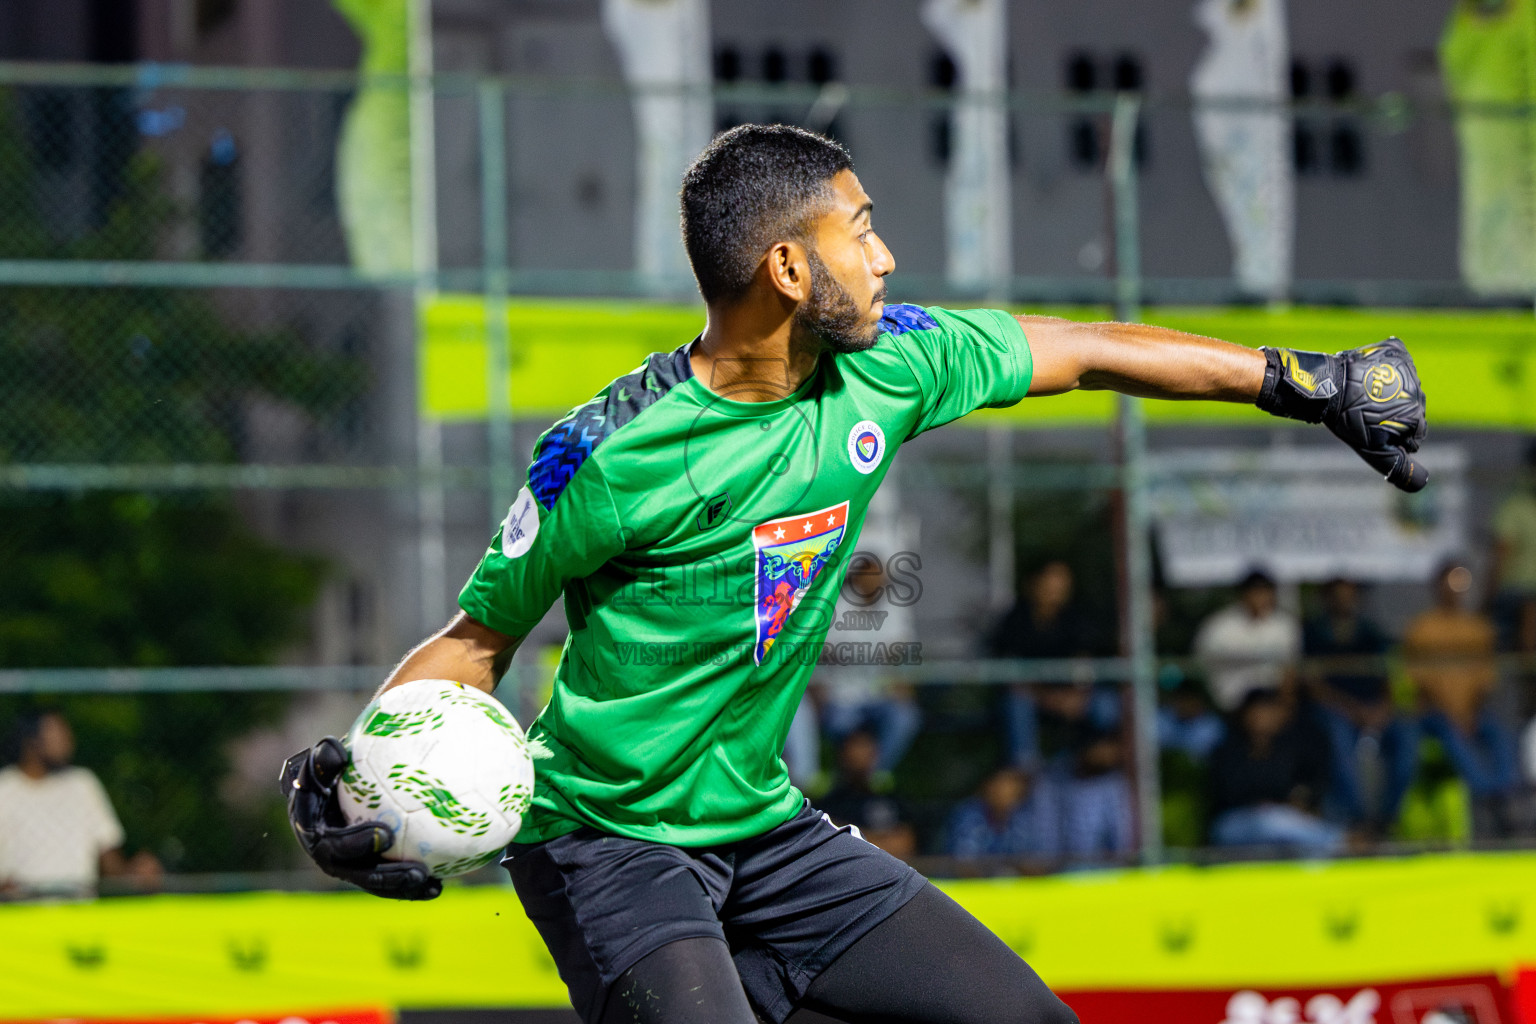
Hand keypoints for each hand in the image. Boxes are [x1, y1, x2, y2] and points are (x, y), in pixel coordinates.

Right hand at [279, 736, 441, 899]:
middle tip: (417, 872)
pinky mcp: (365, 869)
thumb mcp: (320, 761)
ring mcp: (347, 866)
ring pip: (376, 883)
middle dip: (387, 876)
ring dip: (403, 888)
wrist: (321, 792)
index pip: (333, 843)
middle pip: (358, 873)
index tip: (386, 834)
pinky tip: (441, 882)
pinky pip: (389, 880)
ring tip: (434, 886)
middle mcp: (329, 856)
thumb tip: (336, 751)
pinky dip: (411, 884)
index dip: (357, 843)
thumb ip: (324, 757)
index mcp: (313, 833)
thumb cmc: (324, 771)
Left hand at [1256, 338, 1427, 491]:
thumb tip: (1423, 483)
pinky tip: (1369, 376)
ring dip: (1391, 392)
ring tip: (1366, 396)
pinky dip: (1387, 370)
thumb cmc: (1348, 420)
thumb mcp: (1373, 448)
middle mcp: (1419, 390)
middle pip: (1412, 410)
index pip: (1415, 434)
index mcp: (1416, 415)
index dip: (1394, 435)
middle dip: (1394, 415)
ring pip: (1405, 388)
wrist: (1328, 385)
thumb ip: (1399, 466)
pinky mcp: (1398, 351)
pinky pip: (1399, 363)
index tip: (1373, 429)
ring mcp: (1409, 369)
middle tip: (1367, 413)